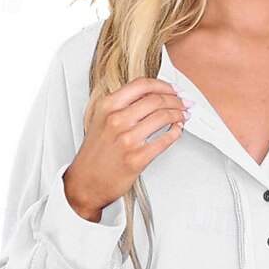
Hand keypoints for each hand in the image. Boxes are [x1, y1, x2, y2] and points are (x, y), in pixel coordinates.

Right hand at [63, 78, 191, 221]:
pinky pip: (164, 141)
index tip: (173, 89)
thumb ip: (121, 106)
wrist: (85, 183)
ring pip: (163, 117)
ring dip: (178, 114)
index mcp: (107, 106)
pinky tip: (177, 130)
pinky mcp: (137, 158)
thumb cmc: (95, 154)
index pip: (142, 85)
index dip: (163, 85)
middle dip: (175, 100)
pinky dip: (175, 133)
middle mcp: (117, 120)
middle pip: (156, 99)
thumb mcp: (100, 120)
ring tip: (183, 116)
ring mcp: (127, 139)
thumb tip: (149, 97)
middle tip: (183, 103)